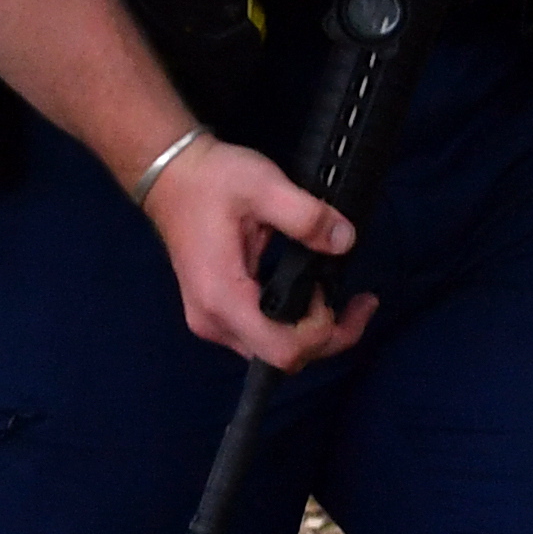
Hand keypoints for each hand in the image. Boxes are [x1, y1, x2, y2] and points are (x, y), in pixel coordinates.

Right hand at [146, 139, 378, 369]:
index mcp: (223, 297)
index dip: (322, 333)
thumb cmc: (210, 180)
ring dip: (314, 332)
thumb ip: (307, 216)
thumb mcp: (264, 186)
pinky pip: (263, 334)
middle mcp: (214, 321)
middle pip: (281, 358)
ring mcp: (213, 320)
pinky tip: (316, 294)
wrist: (169, 175)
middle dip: (329, 337)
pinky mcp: (218, 312)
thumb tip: (345, 241)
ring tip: (344, 298)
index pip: (282, 350)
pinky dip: (295, 323)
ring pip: (273, 350)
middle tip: (362, 301)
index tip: (336, 294)